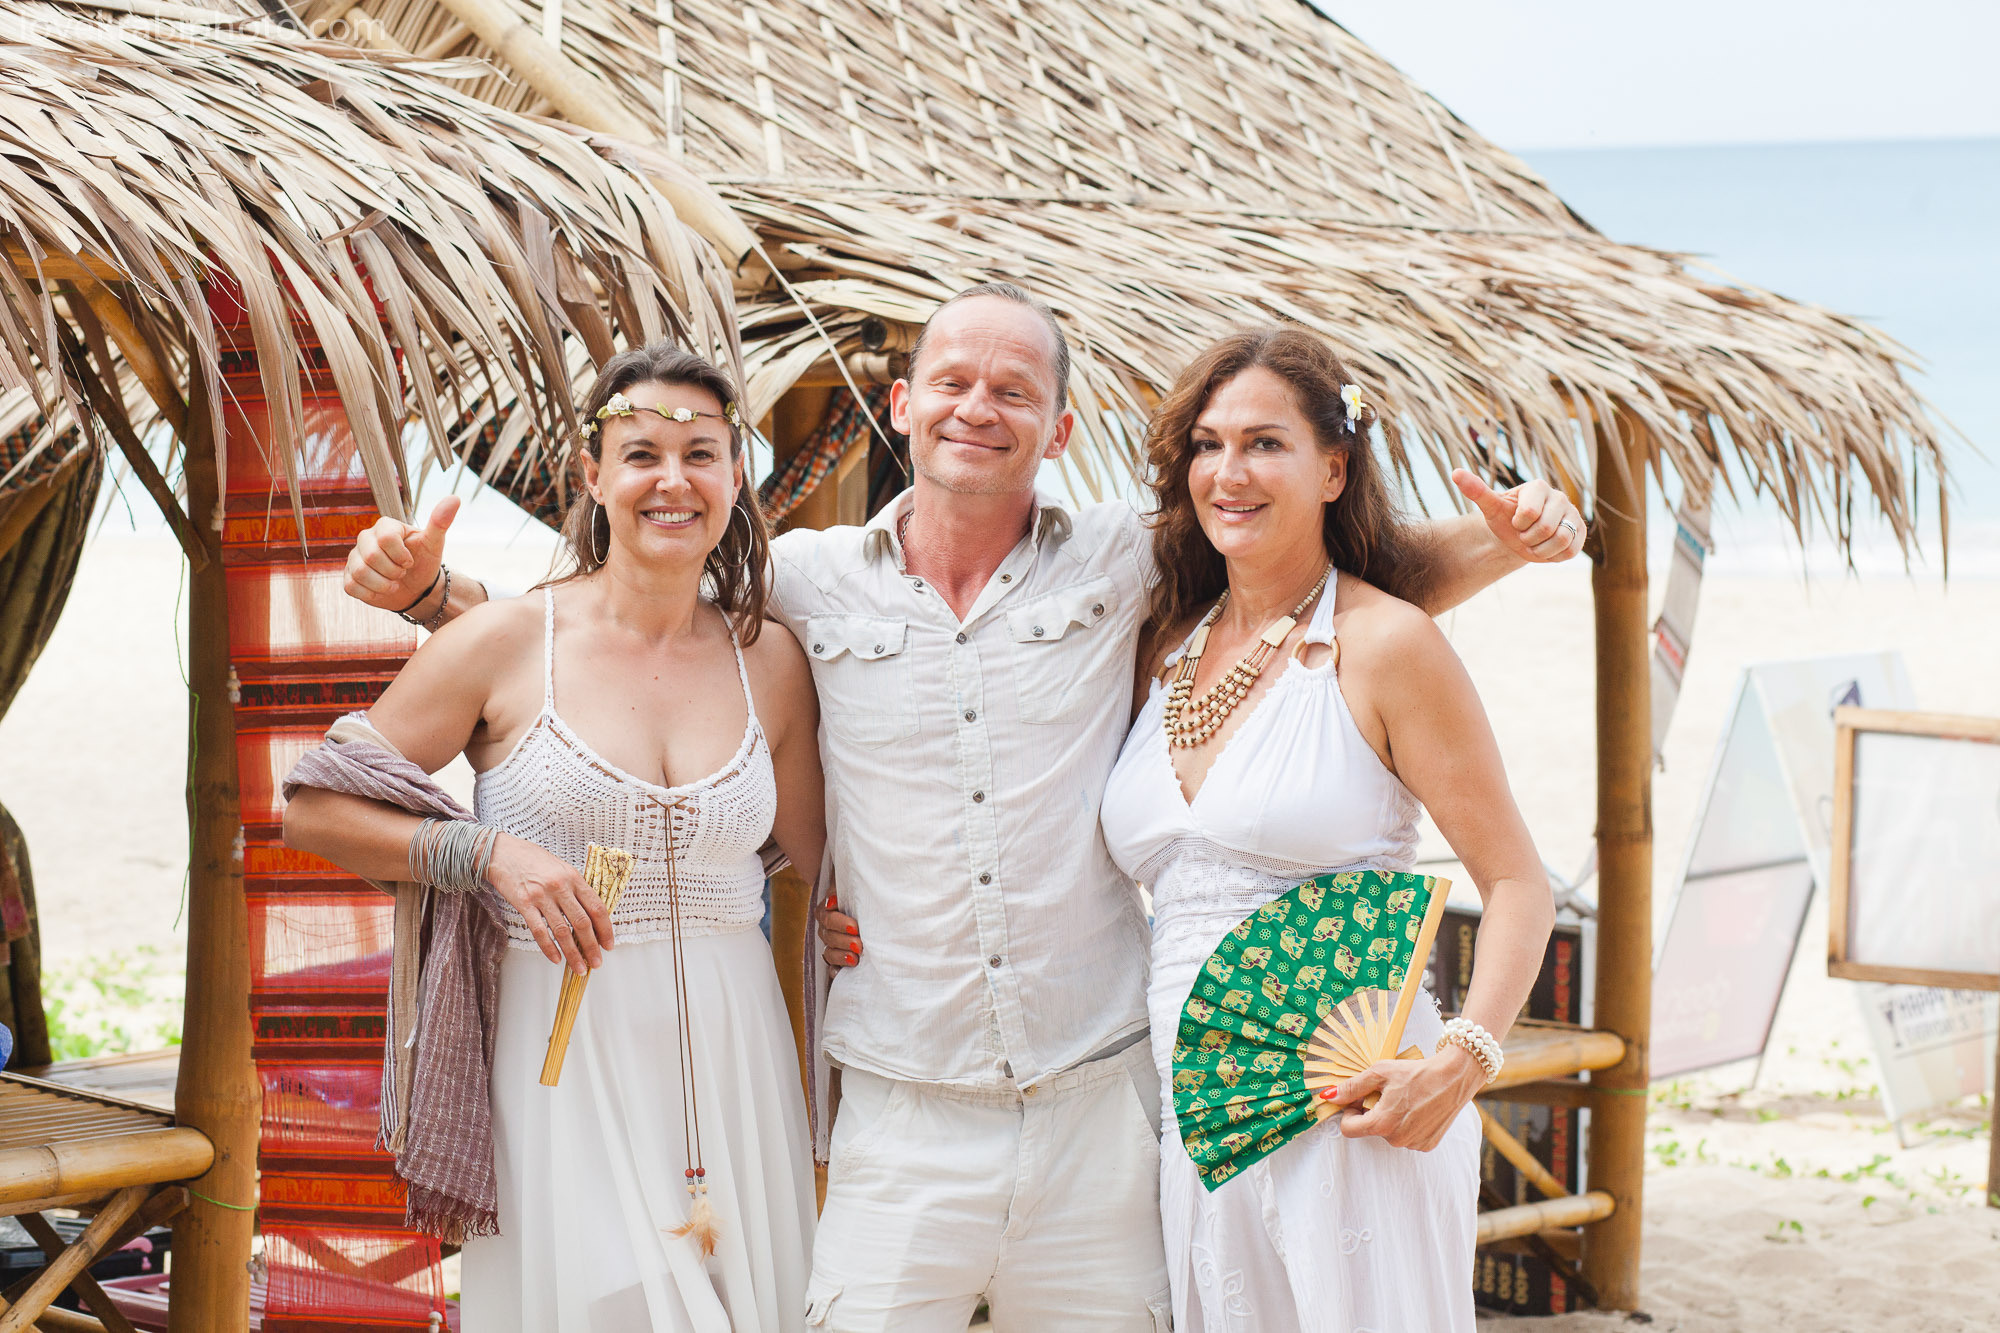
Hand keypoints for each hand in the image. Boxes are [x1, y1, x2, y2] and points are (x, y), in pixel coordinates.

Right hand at [344, 496, 457, 612]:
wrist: (416, 587)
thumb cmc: (424, 561)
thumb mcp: (434, 543)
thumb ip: (440, 522)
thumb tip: (454, 498)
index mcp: (385, 526)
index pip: (386, 539)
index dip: (401, 556)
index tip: (410, 561)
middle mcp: (365, 538)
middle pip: (371, 557)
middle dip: (393, 571)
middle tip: (403, 573)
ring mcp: (354, 557)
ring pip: (360, 572)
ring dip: (384, 584)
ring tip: (394, 582)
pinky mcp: (349, 576)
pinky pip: (352, 586)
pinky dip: (371, 593)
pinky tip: (382, 590)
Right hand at [484, 833, 614, 974]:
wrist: (503, 853)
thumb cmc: (533, 860)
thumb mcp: (561, 868)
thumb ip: (575, 888)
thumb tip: (590, 914)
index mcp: (574, 877)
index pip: (597, 907)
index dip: (605, 929)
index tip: (609, 944)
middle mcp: (560, 887)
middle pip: (582, 922)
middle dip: (592, 946)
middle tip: (597, 962)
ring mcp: (542, 896)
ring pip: (562, 931)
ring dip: (573, 953)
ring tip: (580, 967)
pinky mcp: (524, 904)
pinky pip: (539, 931)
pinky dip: (549, 948)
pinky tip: (556, 959)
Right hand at [815, 893, 862, 969]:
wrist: (873, 908)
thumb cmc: (862, 894)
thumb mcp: (852, 887)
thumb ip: (838, 890)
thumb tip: (831, 901)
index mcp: (827, 911)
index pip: (827, 918)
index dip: (839, 923)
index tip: (855, 927)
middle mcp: (827, 928)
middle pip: (829, 937)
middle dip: (844, 941)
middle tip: (859, 945)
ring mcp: (832, 945)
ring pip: (829, 953)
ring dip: (841, 956)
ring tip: (855, 959)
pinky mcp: (838, 959)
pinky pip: (832, 968)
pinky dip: (836, 971)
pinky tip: (841, 973)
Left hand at [1323, 1045, 1484, 1151]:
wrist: (1454, 1077)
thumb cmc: (1416, 1072)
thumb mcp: (1380, 1073)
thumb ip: (1352, 1087)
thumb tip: (1329, 1096)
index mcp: (1382, 1123)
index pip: (1349, 1129)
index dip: (1349, 1112)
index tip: (1358, 1100)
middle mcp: (1397, 1140)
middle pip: (1371, 1129)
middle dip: (1372, 1112)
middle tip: (1388, 1093)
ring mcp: (1414, 1144)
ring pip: (1390, 1133)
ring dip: (1391, 1118)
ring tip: (1406, 1099)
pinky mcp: (1428, 1145)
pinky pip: (1407, 1137)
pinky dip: (1408, 1124)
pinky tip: (1419, 1108)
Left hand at [1451, 470, 1583, 563]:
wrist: (1519, 537)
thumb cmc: (1505, 519)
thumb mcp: (1491, 506)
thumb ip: (1476, 490)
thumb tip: (1455, 472)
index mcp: (1538, 487)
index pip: (1529, 513)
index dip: (1518, 524)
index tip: (1515, 521)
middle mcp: (1559, 497)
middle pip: (1545, 528)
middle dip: (1528, 539)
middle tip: (1524, 534)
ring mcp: (1572, 513)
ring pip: (1561, 540)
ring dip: (1541, 549)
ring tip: (1535, 542)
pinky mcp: (1581, 531)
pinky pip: (1571, 550)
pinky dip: (1554, 556)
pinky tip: (1548, 548)